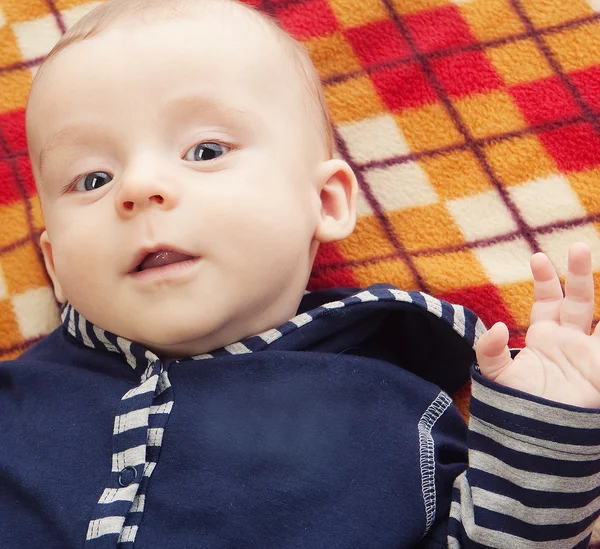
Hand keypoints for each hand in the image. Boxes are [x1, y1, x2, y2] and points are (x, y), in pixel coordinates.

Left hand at [475, 242, 599, 407]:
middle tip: (577, 246)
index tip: (538, 257)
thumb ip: (488, 351)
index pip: (547, 300)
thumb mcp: (498, 377)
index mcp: (545, 337)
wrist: (541, 438)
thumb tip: (495, 326)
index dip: (545, 279)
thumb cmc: (518, 407)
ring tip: (588, 258)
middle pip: (579, 299)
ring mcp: (592, 354)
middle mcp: (571, 340)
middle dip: (578, 273)